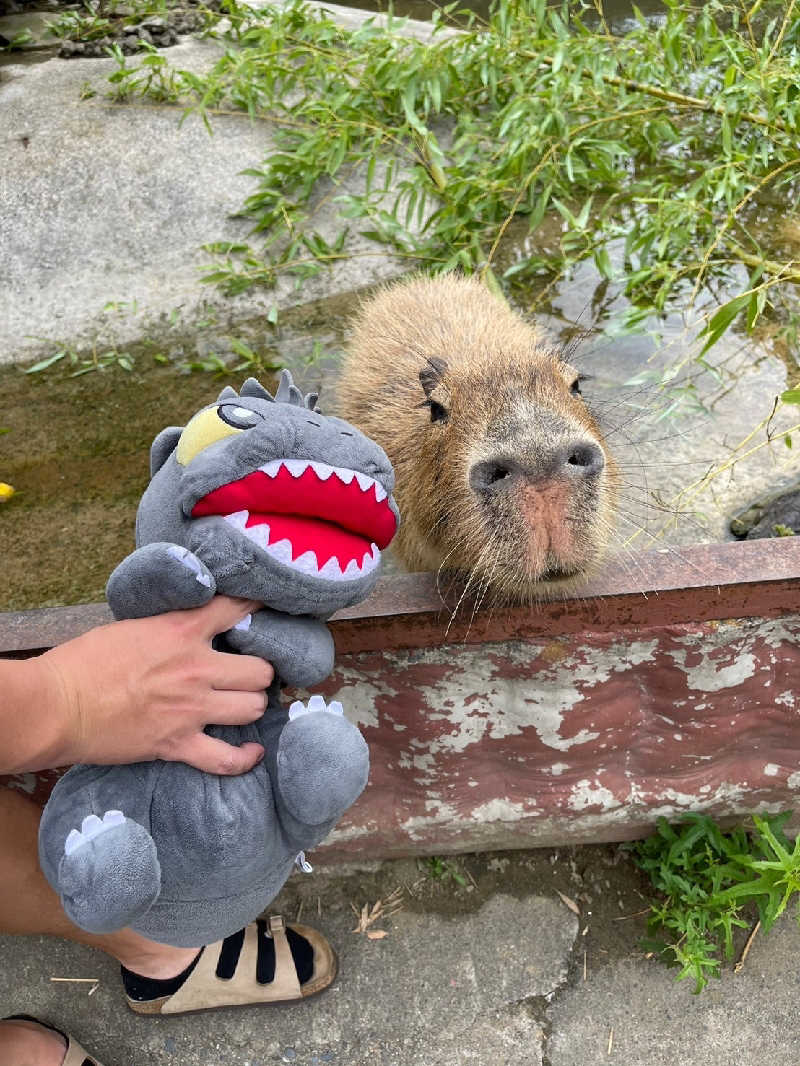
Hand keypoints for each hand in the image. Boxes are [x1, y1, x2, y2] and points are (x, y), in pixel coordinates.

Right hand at [21, 597, 272, 774]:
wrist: (58, 705)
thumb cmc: (85, 662)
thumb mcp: (133, 627)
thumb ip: (169, 627)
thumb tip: (188, 628)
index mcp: (182, 630)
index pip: (237, 608)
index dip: (256, 606)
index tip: (263, 609)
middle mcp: (196, 668)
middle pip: (259, 670)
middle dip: (260, 672)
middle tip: (251, 675)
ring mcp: (190, 709)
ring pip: (251, 708)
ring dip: (251, 706)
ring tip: (245, 704)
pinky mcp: (178, 744)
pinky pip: (226, 759)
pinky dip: (245, 758)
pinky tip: (253, 753)